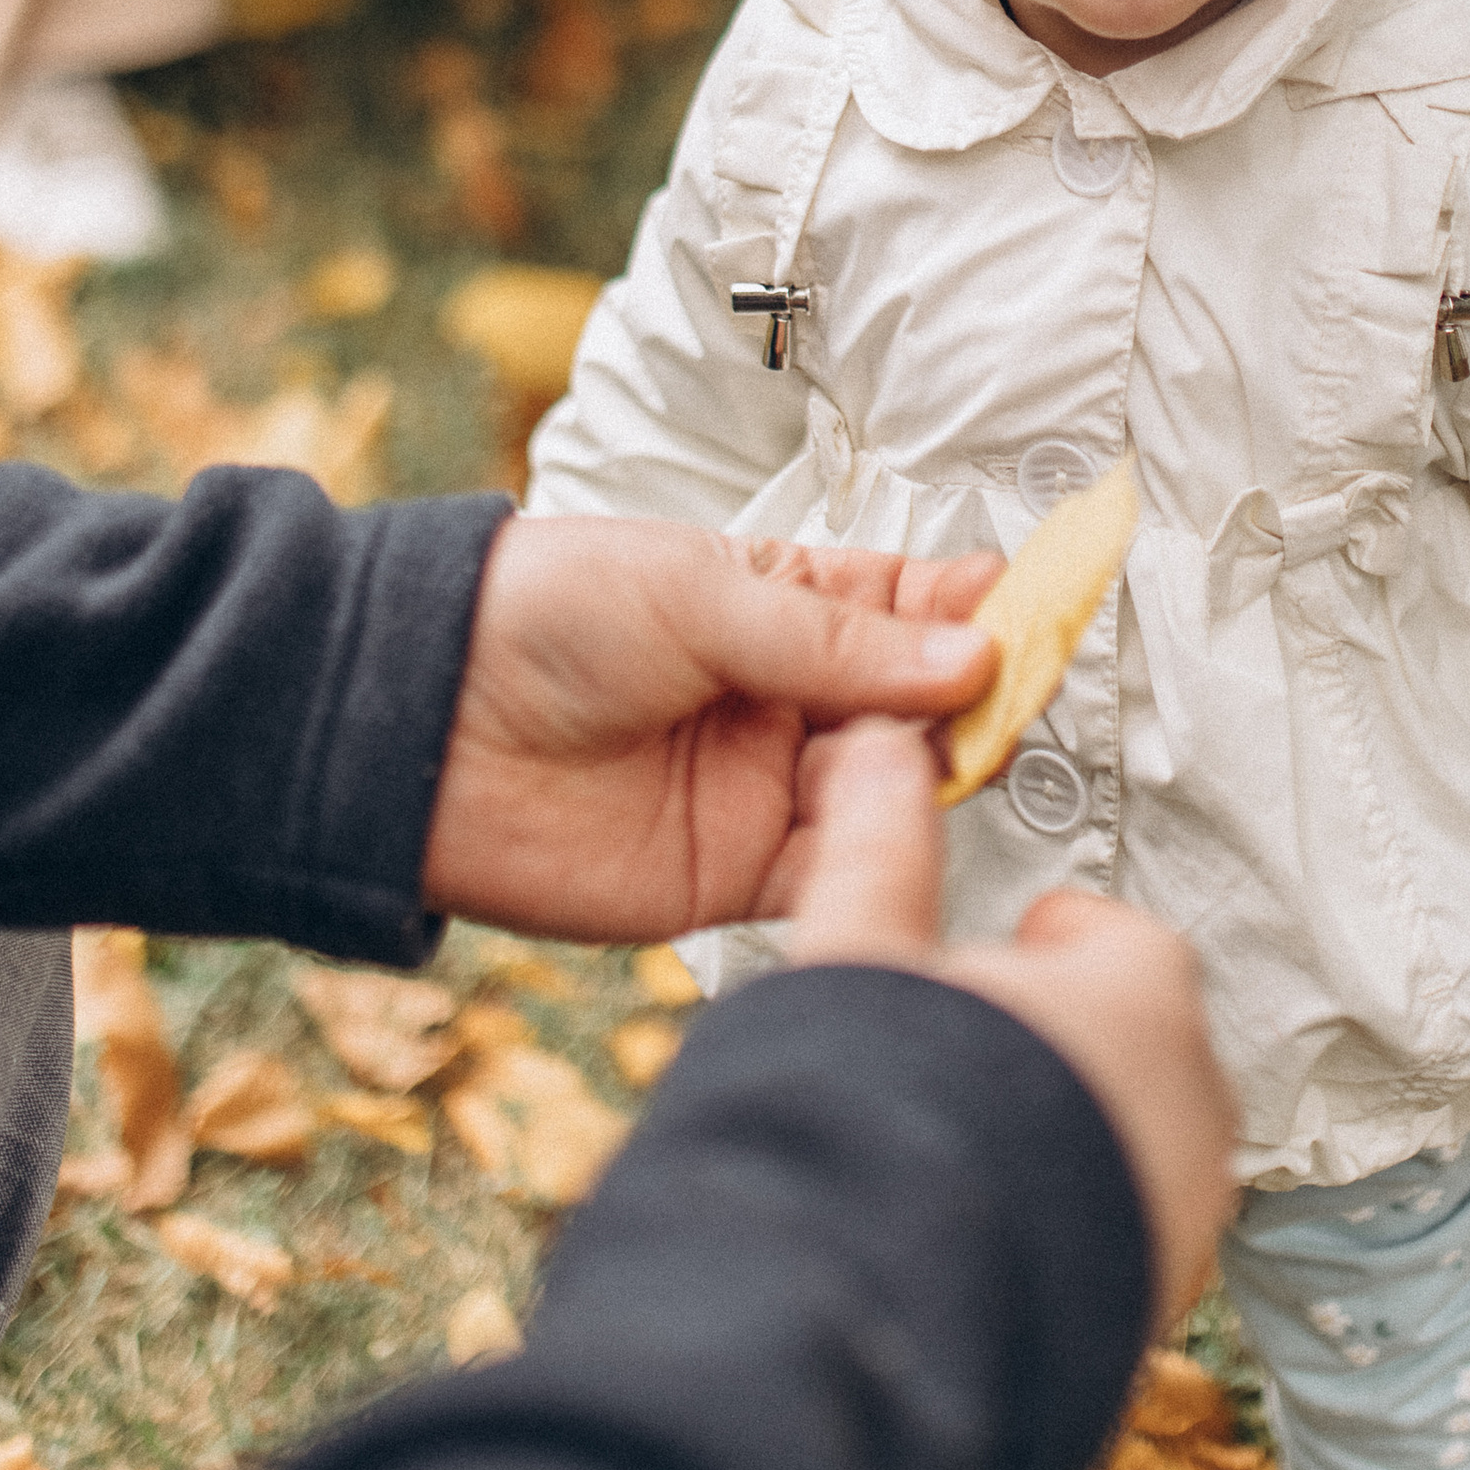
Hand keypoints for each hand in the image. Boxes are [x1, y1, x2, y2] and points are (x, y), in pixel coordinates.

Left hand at [420, 515, 999, 944]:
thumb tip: (971, 652)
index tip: (1051, 604)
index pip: (912, 604)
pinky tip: (889, 829)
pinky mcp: (736, 875)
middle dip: (974, 698)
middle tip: (1008, 693)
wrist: (417, 725)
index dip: (984, 607)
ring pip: (893, 791)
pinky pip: (834, 874)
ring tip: (937, 752)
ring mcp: (767, 787)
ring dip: (929, 776)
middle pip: (921, 705)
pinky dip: (875, 859)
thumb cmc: (539, 616)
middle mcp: (786, 697)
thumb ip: (836, 638)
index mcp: (781, 603)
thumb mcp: (699, 594)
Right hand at [779, 718, 1236, 1330]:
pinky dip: (1061, 1228)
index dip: (1041, 942)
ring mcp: (1183, 1210)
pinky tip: (974, 1236)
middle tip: (962, 1059)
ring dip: (1062, 1140)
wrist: (897, 1318)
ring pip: (1130, 1146)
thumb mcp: (860, 953)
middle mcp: (1191, 1102)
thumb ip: (877, 843)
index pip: (1116, 937)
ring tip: (959, 1151)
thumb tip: (877, 746)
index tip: (991, 959)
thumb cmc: (890, 1118)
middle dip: (1055, 1047)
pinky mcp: (1154, 1302)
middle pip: (1130, 1043)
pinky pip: (1114, 1237)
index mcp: (1139, 994)